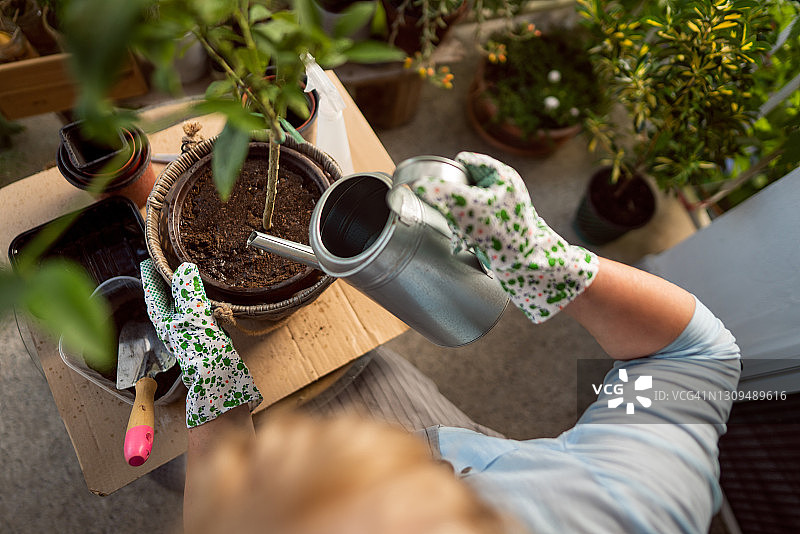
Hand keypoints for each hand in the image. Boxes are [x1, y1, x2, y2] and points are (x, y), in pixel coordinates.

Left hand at [140, 260, 261, 426]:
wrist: (219, 382)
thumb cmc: (203, 352)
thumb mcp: (195, 316)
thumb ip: (189, 292)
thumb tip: (184, 268)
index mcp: (163, 320)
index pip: (152, 290)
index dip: (151, 272)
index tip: (150, 257)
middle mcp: (172, 325)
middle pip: (165, 297)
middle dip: (166, 280)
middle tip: (169, 261)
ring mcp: (186, 332)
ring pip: (181, 305)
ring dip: (185, 291)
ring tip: (189, 276)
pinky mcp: (202, 338)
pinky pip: (198, 314)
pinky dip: (201, 304)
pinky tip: (211, 301)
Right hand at [413, 152, 598, 322]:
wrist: (528, 268)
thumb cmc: (505, 234)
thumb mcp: (470, 208)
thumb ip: (442, 193)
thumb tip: (418, 183)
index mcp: (500, 173)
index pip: (464, 161)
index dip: (450, 175)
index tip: (444, 193)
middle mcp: (502, 186)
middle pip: (462, 183)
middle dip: (452, 202)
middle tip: (454, 218)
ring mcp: (500, 206)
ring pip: (464, 204)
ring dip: (457, 219)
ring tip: (463, 234)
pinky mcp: (497, 224)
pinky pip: (472, 220)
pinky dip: (465, 231)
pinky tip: (467, 242)